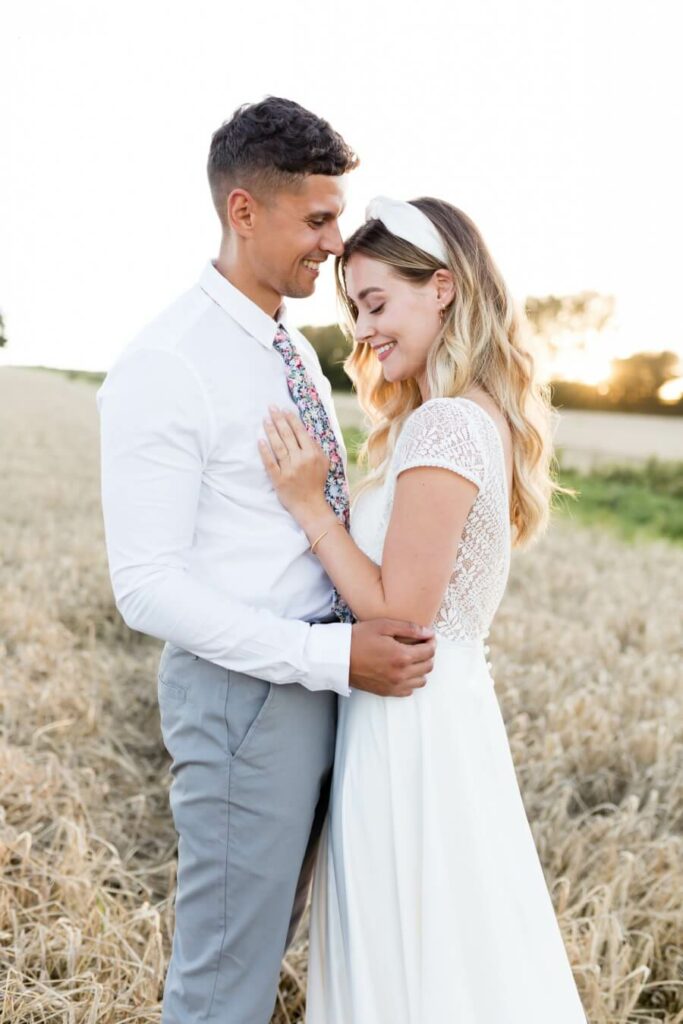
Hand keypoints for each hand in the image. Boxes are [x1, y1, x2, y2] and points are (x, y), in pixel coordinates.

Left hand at [259, 406, 329, 520]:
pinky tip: (260, 440)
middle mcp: (301, 460)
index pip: (300, 432)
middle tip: (271, 408)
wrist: (310, 505)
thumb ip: (315, 447)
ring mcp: (289, 469)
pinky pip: (270, 462)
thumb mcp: (323, 463)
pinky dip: (264, 451)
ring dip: (271, 431)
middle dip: (278, 419)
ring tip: (265, 419)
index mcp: (313, 454)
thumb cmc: (316, 482)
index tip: (284, 409)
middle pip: (287, 436)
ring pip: (278, 446)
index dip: (291, 419)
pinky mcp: (279, 479)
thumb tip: (304, 431)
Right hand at [349, 619, 436, 697]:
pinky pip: (409, 690)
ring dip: (421, 668)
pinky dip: (411, 680)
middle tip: (420, 645)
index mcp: (402, 656)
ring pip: (421, 680)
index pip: (429, 651)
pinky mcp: (387, 692)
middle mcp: (401, 674)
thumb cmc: (358, 638)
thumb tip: (428, 633)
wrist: (338, 658)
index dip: (432, 641)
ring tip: (412, 658)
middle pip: (428, 666)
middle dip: (428, 654)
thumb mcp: (383, 626)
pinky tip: (403, 670)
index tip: (428, 636)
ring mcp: (394, 685)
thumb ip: (409, 628)